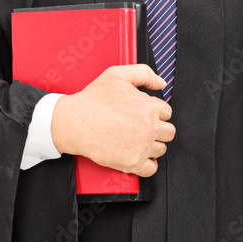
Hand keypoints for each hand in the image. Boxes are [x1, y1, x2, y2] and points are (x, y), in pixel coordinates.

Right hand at [50, 64, 175, 176]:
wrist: (74, 122)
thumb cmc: (93, 99)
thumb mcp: (117, 75)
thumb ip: (144, 73)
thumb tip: (161, 83)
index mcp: (149, 107)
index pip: (167, 112)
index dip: (155, 111)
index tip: (142, 113)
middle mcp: (149, 128)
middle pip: (168, 132)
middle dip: (157, 128)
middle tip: (141, 126)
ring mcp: (142, 147)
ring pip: (161, 149)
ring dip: (153, 144)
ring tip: (136, 139)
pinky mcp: (132, 163)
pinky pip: (152, 168)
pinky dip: (148, 164)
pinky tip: (138, 154)